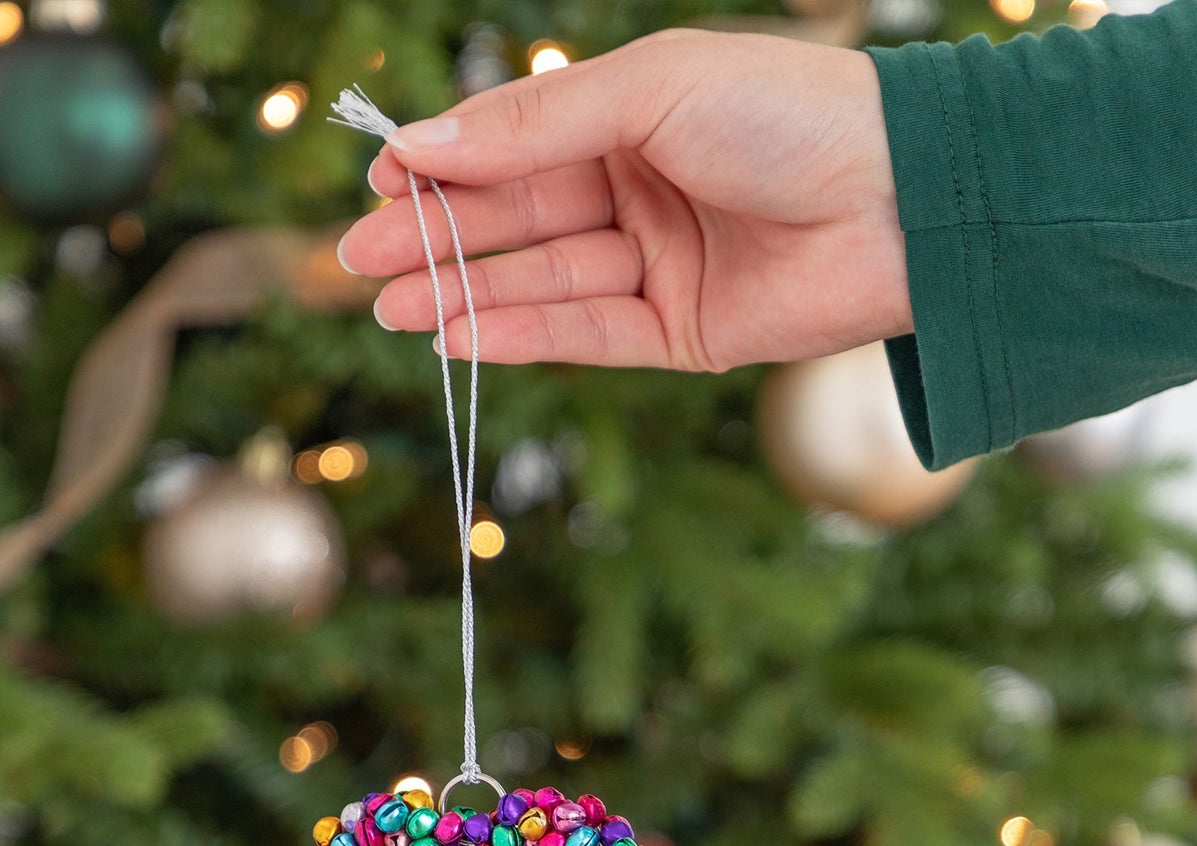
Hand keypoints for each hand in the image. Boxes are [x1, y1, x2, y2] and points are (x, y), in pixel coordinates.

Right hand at [335, 28, 911, 371]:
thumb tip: (419, 143)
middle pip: (516, 220)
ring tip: (391, 307)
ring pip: (541, 283)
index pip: (515, 148)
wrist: (904, 201)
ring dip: (465, 295)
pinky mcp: (679, 335)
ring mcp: (658, 267)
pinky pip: (585, 335)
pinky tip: (458, 336)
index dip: (446, 168)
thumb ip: (533, 128)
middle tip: (357, 261)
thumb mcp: (648, 93)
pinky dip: (521, 336)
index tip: (380, 183)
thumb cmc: (788, 113)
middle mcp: (640, 193)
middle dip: (437, 239)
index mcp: (634, 119)